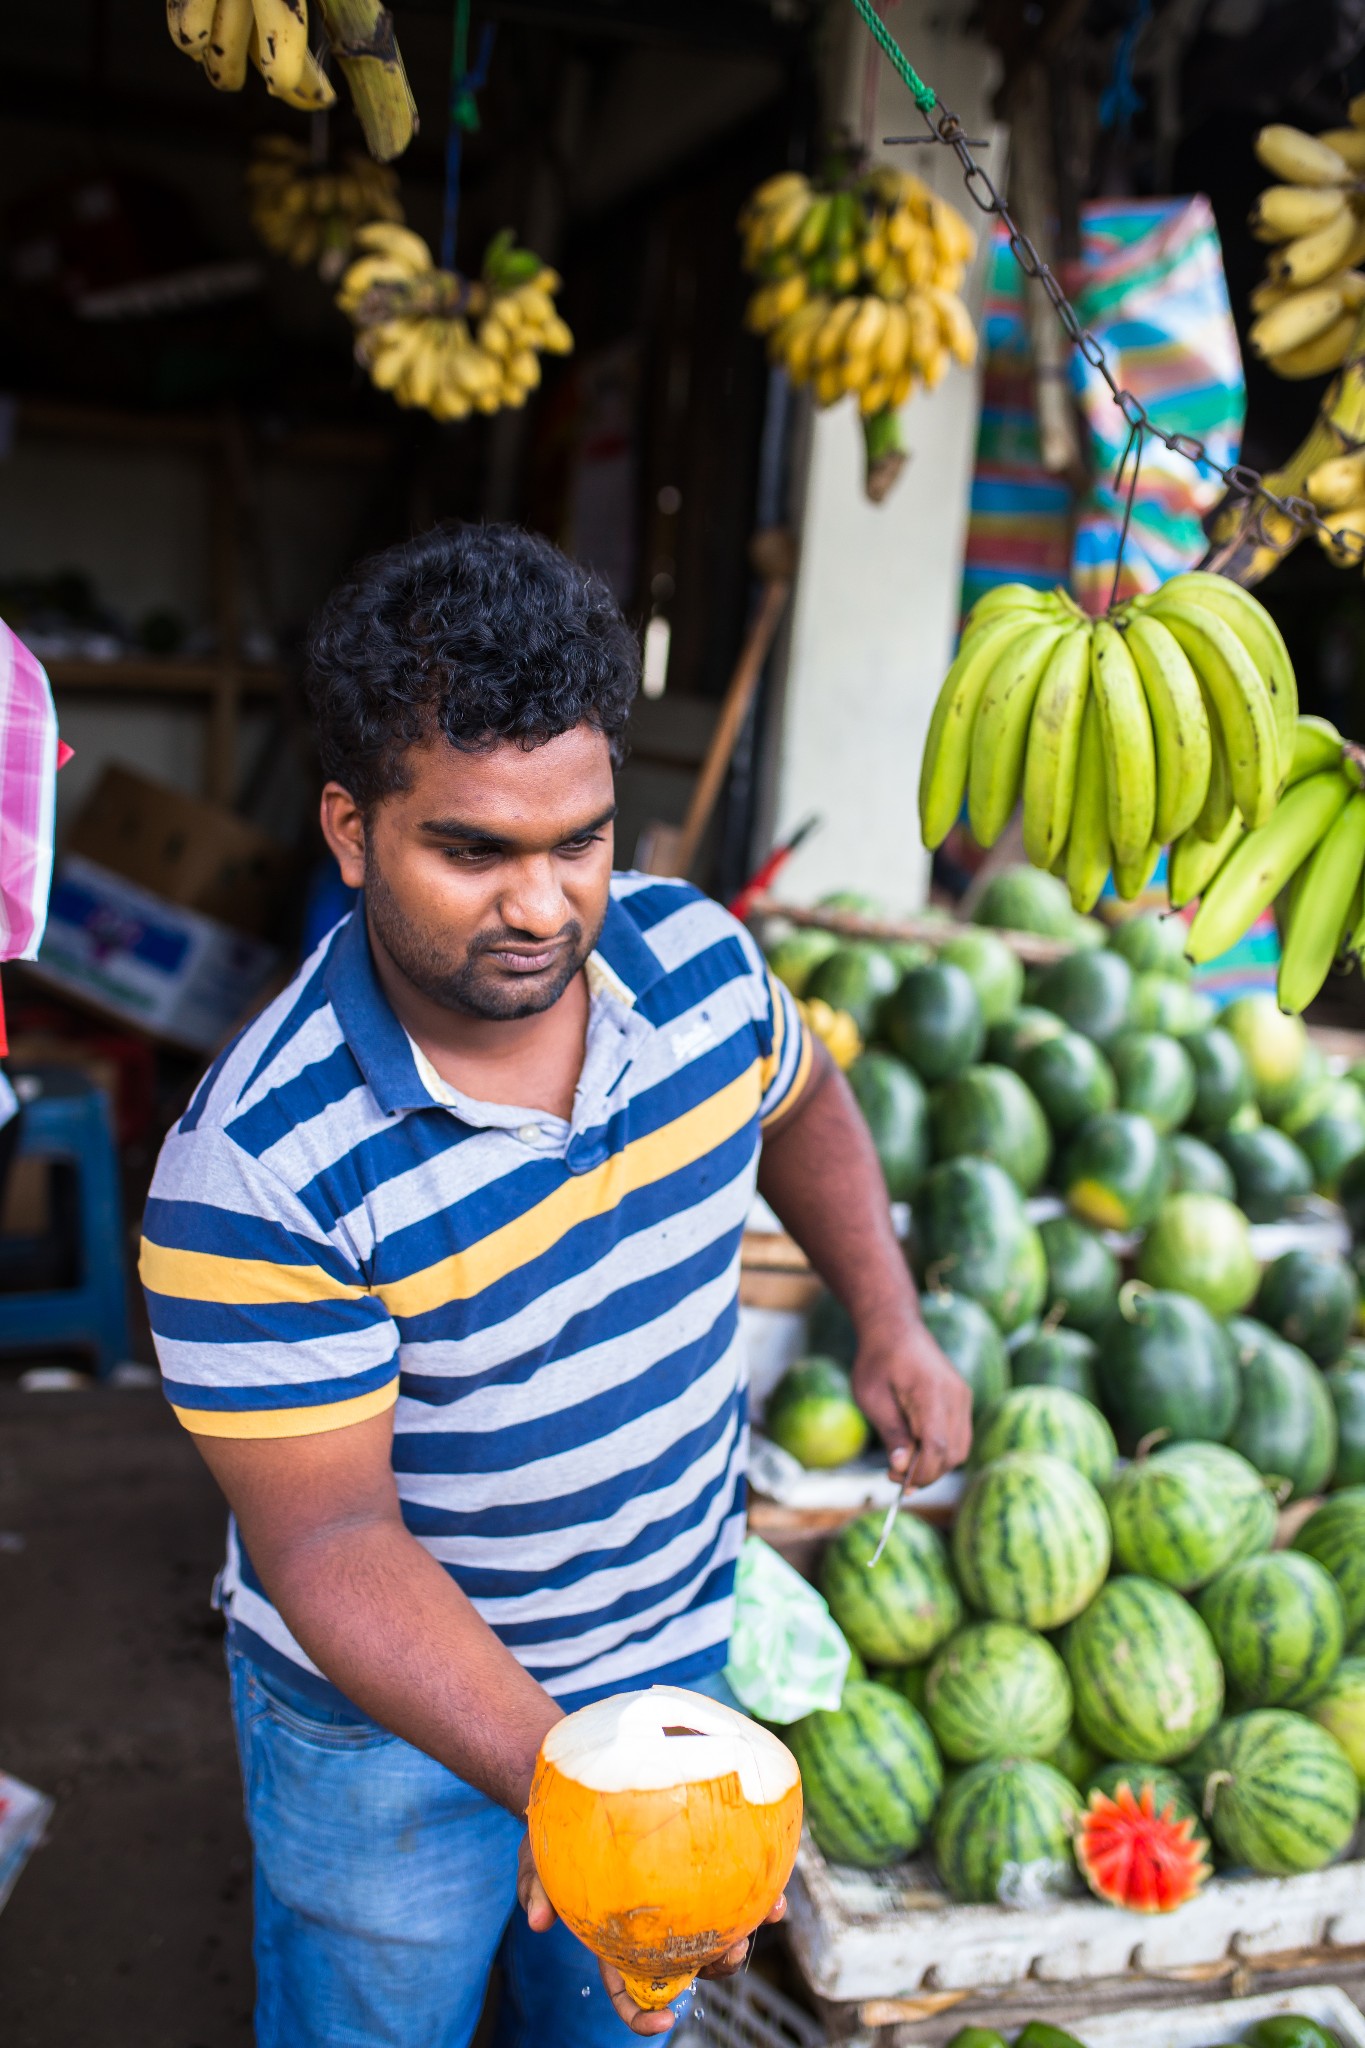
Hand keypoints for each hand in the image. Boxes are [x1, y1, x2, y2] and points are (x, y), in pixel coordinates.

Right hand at [517, 1835, 786, 2033]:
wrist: (577, 1795)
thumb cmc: (553, 1837)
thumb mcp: (533, 1859)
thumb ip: (534, 1888)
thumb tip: (536, 1923)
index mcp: (611, 1941)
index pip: (626, 1992)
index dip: (643, 2017)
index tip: (665, 2023)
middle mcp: (648, 1929)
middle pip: (686, 1965)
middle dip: (715, 1968)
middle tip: (731, 1952)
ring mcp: (674, 1901)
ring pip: (714, 1930)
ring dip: (743, 1930)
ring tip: (767, 1916)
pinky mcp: (693, 1869)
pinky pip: (726, 1884)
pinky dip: (752, 1888)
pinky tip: (771, 1882)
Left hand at [851, 1313, 971, 1485]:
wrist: (895, 1328)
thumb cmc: (877, 1361)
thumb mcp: (872, 1398)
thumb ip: (891, 1432)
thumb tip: (901, 1468)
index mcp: (931, 1392)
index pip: (937, 1446)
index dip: (920, 1472)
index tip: (896, 1480)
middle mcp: (955, 1395)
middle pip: (953, 1453)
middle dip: (927, 1473)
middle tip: (894, 1477)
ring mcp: (963, 1397)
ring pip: (960, 1449)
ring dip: (936, 1465)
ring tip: (904, 1465)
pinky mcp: (962, 1399)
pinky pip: (959, 1436)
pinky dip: (942, 1451)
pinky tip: (917, 1450)